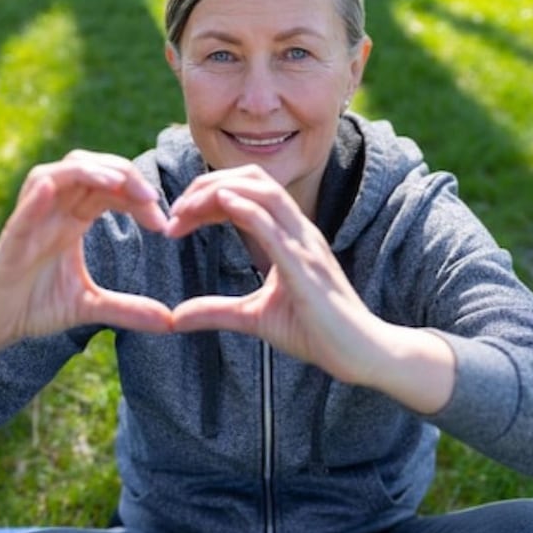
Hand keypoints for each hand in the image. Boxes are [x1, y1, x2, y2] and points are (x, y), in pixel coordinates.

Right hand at [0, 150, 172, 385]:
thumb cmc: (35, 306)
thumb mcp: (90, 306)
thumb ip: (128, 309)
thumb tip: (170, 322)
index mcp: (72, 219)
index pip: (109, 189)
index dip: (138, 197)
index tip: (165, 223)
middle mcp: (51, 212)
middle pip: (86, 170)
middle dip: (121, 175)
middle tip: (151, 198)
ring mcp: (28, 224)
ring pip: (53, 176)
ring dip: (85, 173)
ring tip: (116, 183)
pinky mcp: (8, 245)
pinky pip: (20, 214)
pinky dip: (35, 199)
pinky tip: (51, 189)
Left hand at [164, 165, 388, 385]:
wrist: (358, 353)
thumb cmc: (316, 332)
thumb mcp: (254, 318)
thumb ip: (215, 311)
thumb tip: (175, 317)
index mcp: (290, 236)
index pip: (248, 192)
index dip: (208, 196)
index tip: (176, 220)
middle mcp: (299, 231)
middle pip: (253, 179)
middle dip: (208, 185)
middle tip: (174, 212)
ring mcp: (304, 245)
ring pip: (264, 192)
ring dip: (218, 192)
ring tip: (186, 209)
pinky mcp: (304, 266)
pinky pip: (274, 225)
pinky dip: (246, 208)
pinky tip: (220, 203)